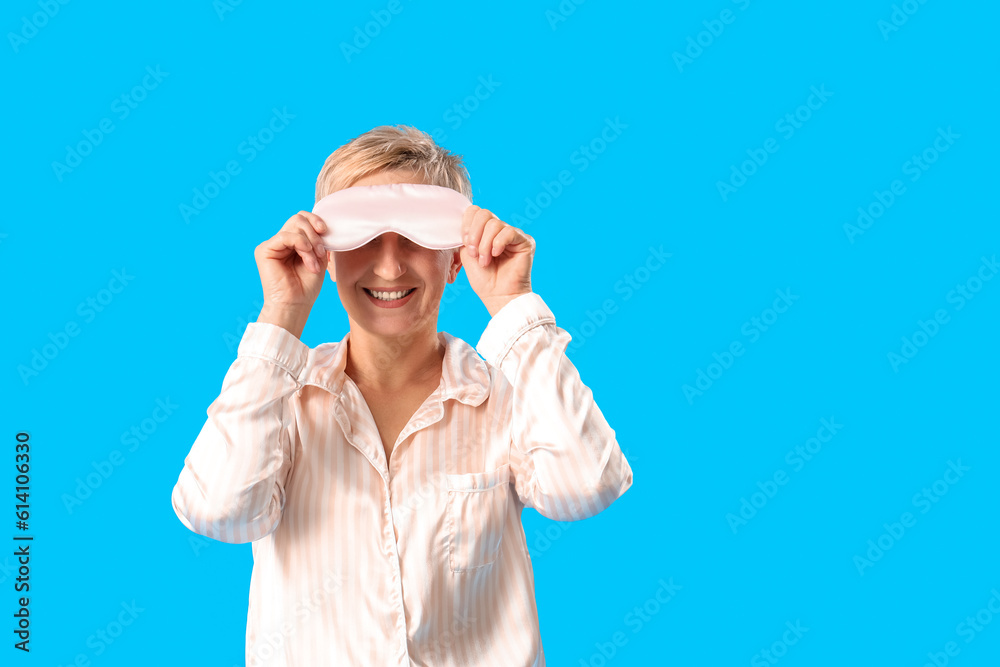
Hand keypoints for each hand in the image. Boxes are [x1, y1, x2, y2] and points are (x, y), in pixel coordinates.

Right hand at [253, 212, 328, 335]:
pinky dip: (301, 244)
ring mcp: (272, 244)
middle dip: (315, 234)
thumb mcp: (318, 258)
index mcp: (292, 242)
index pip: (302, 219)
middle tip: (321, 253)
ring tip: (314, 261)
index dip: (315, 220)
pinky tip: (307, 258)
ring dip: (310, 243)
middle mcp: (280, 241)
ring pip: (294, 225)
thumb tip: (321, 225)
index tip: (326, 231)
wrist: (295, 305)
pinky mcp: (264, 250)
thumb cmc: (306, 286)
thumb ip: (317, 240)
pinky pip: (285, 236)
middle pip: (298, 218)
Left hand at [460, 205, 533, 316]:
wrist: (498, 296)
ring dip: (485, 244)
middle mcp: (500, 230)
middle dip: (474, 233)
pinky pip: (508, 232)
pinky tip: (496, 254)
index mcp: (485, 231)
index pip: (475, 212)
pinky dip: (498, 243)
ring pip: (494, 224)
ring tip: (485, 261)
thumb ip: (466, 235)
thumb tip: (464, 221)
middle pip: (484, 213)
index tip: (464, 242)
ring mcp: (513, 234)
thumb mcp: (467, 254)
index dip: (467, 223)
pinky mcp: (525, 241)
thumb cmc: (484, 279)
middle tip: (474, 253)